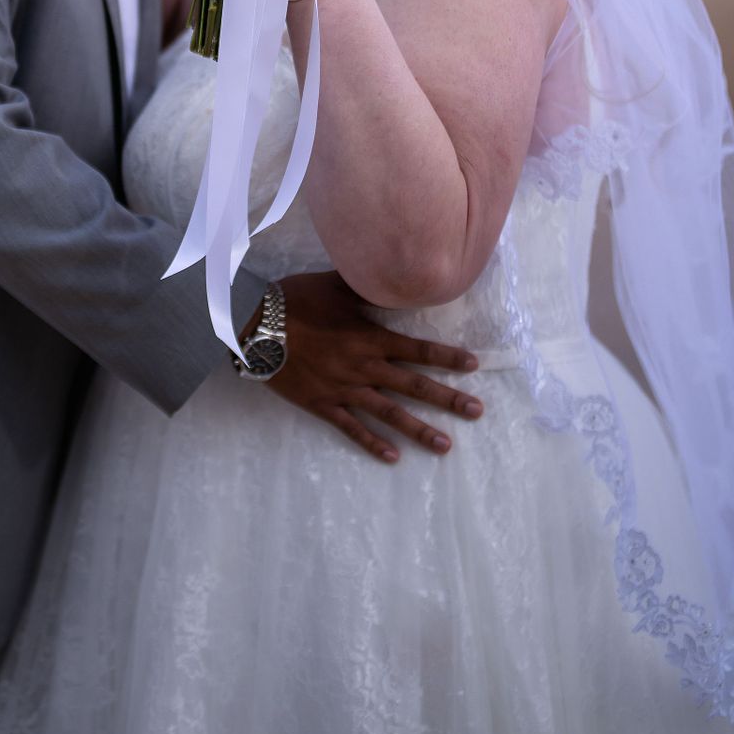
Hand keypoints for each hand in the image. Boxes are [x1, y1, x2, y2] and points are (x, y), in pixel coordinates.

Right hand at [258, 273, 482, 462]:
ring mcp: (344, 389)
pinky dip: (373, 443)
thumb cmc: (295, 301)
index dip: (447, 357)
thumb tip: (392, 276)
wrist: (256, 327)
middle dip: (448, 399)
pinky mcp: (323, 404)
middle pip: (413, 385)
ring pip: (389, 413)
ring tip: (446, 445)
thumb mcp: (335, 285)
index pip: (417, 349)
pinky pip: (352, 428)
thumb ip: (366, 286)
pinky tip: (394, 457)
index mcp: (370, 338)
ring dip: (420, 429)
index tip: (474, 365)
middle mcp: (364, 367)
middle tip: (477, 411)